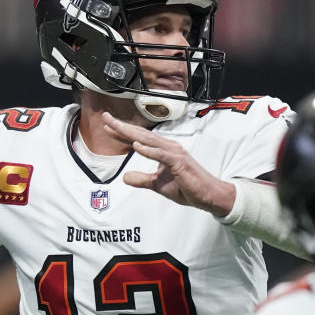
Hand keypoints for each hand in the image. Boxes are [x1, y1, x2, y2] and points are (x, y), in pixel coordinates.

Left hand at [100, 111, 234, 215]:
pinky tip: (137, 145)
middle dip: (122, 126)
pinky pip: (162, 155)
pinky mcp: (179, 163)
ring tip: (116, 127)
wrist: (208, 196)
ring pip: (150, 140)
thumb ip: (142, 180)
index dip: (123, 132)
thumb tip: (125, 177)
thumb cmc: (187, 188)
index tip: (107, 126)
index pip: (139, 138)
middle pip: (141, 134)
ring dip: (132, 133)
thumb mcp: (158, 185)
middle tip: (106, 118)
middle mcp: (168, 148)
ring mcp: (175, 153)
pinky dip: (149, 150)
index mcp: (163, 151)